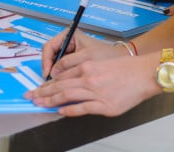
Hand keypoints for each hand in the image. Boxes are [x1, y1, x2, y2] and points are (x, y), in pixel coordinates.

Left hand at [27, 36, 159, 115]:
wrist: (143, 74)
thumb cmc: (125, 69)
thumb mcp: (100, 63)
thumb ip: (83, 72)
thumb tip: (68, 83)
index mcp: (87, 66)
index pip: (61, 76)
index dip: (47, 83)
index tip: (38, 88)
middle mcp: (88, 78)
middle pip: (59, 86)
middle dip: (42, 92)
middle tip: (30, 96)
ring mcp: (96, 93)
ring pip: (66, 96)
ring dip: (50, 100)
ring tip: (39, 104)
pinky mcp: (104, 106)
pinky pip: (82, 109)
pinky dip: (69, 110)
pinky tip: (60, 111)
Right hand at [38, 29, 124, 81]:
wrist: (123, 60)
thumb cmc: (106, 55)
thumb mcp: (86, 58)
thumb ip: (68, 64)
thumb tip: (53, 74)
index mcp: (69, 35)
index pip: (49, 47)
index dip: (46, 62)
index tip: (47, 75)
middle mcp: (67, 41)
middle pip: (50, 55)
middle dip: (47, 70)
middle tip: (46, 85)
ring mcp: (70, 51)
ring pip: (55, 64)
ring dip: (53, 76)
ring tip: (53, 88)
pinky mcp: (74, 61)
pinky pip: (62, 69)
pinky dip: (60, 78)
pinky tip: (61, 87)